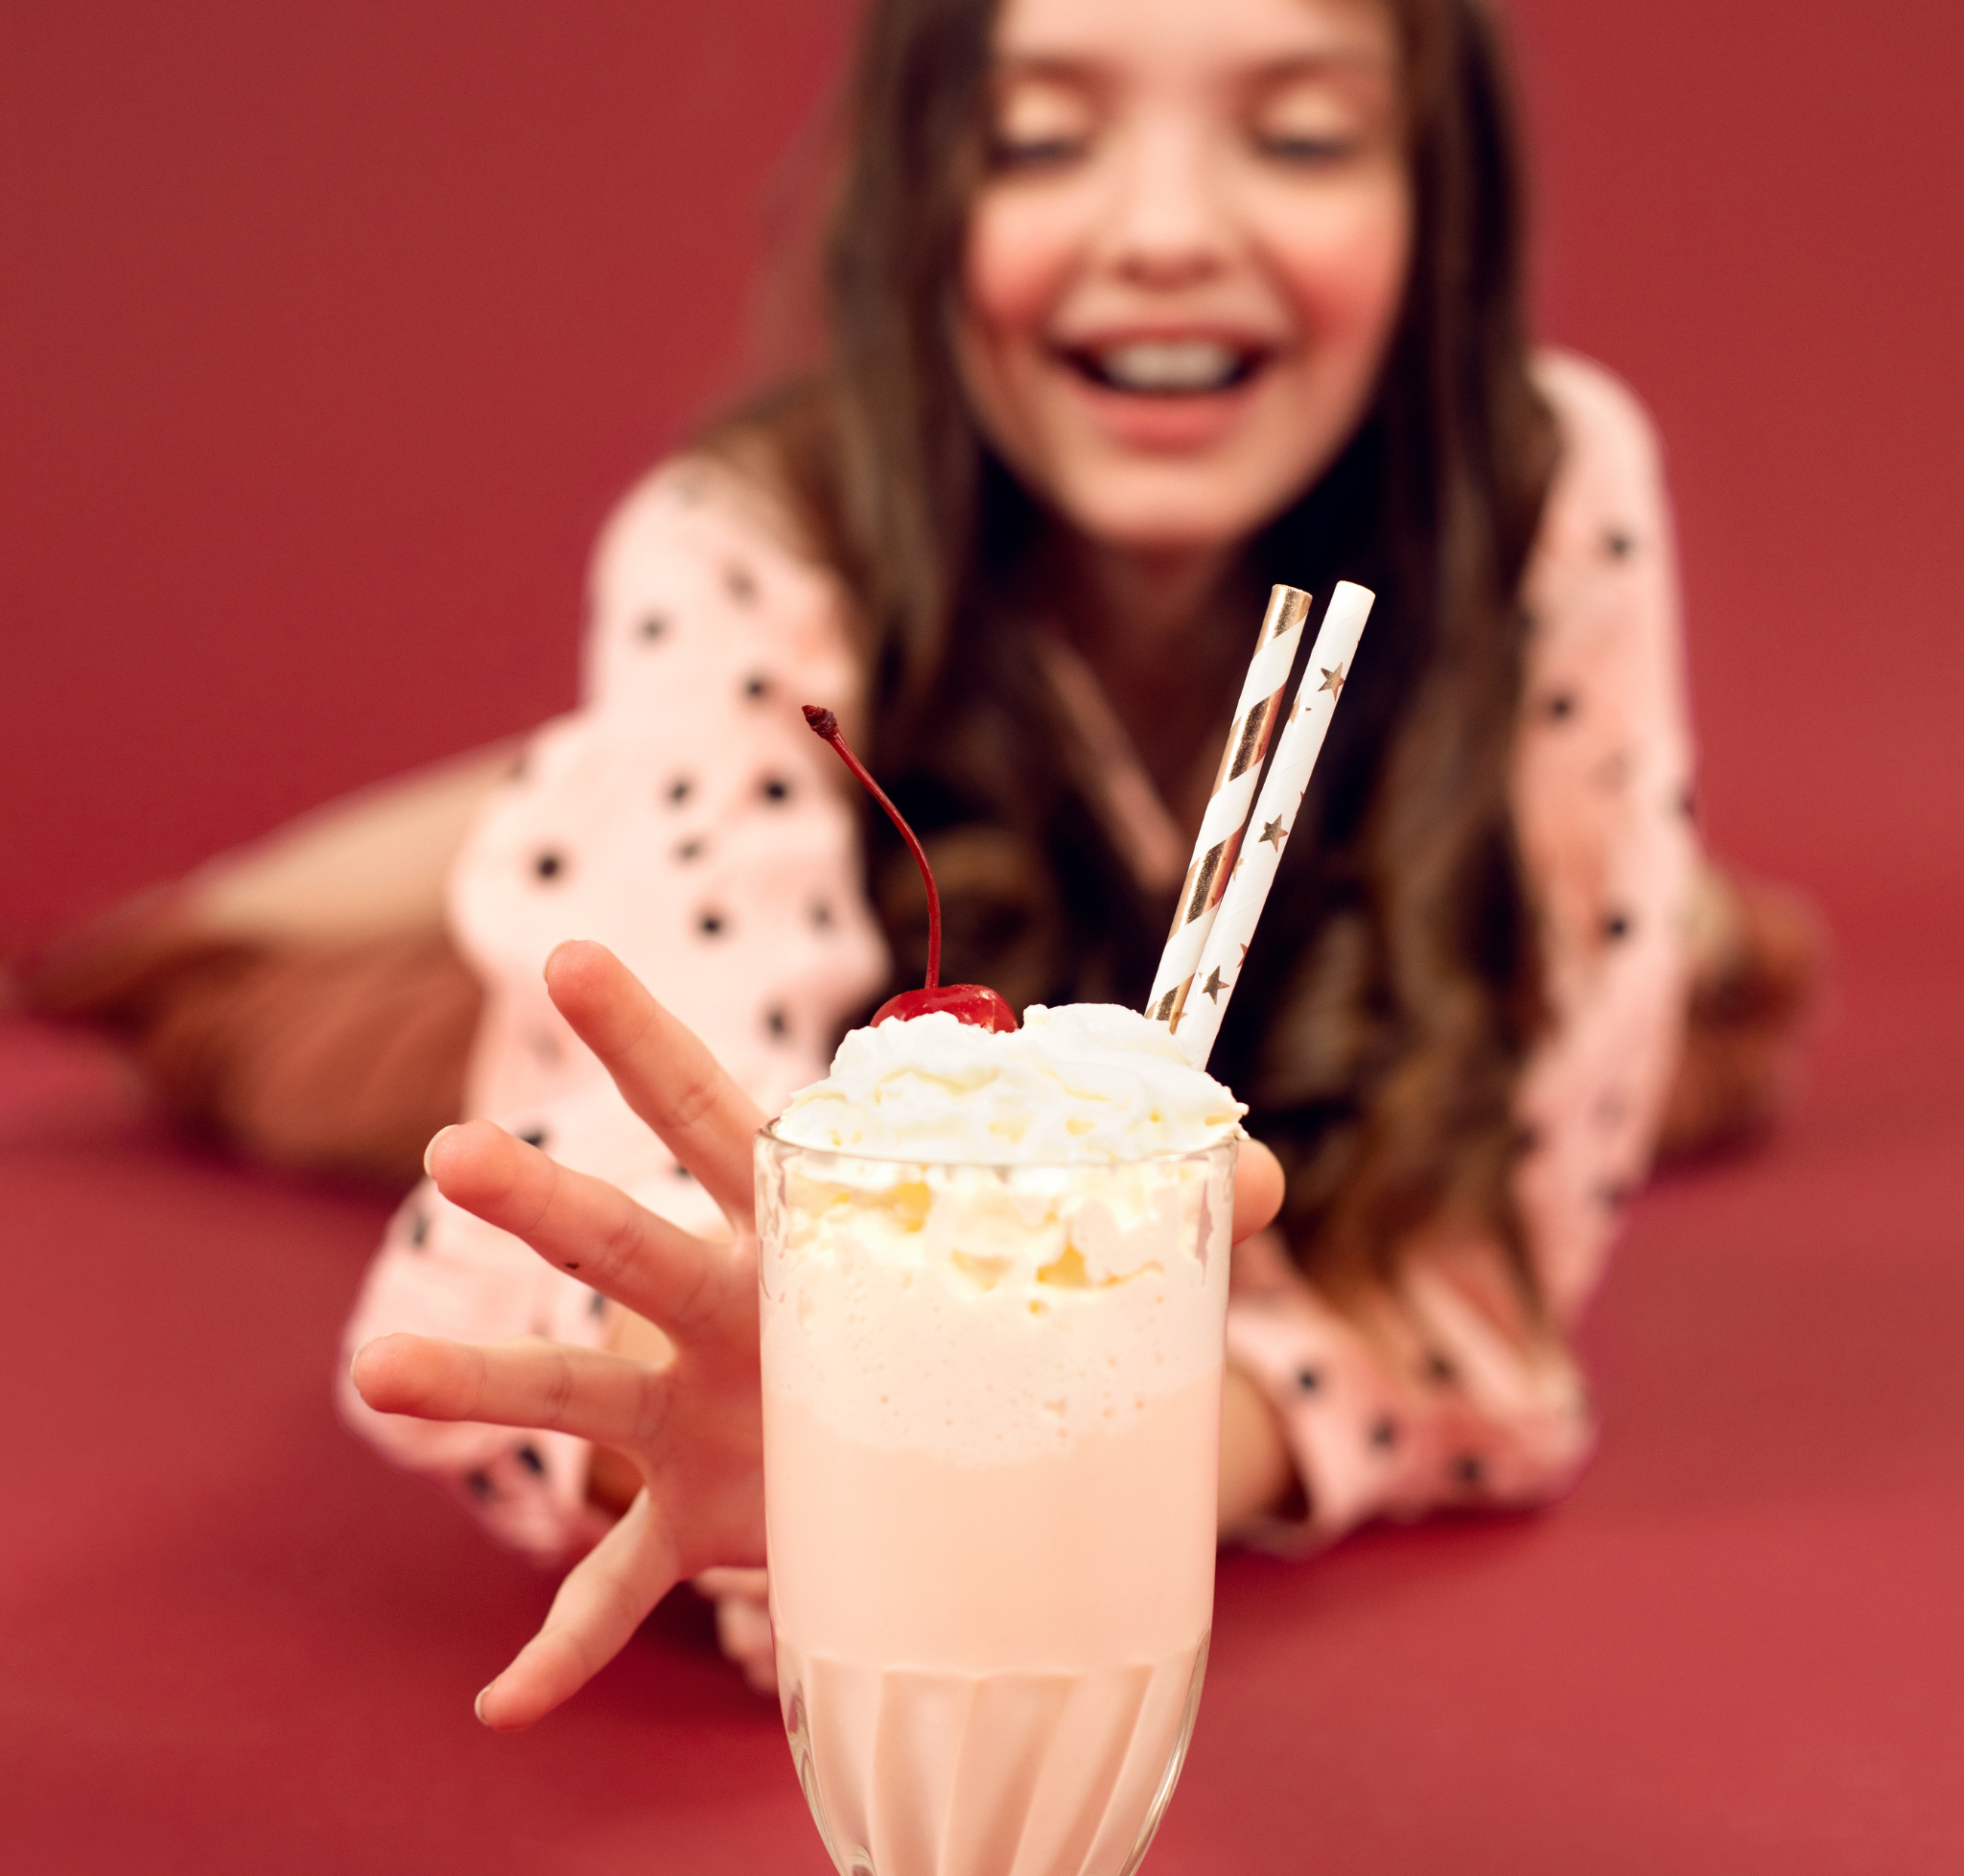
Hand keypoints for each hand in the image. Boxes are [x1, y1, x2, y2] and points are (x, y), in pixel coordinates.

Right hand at [352, 940, 1286, 1729]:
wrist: (938, 1429)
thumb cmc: (971, 1303)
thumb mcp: (1065, 1253)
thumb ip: (1164, 1208)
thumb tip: (1263, 1179)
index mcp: (802, 1226)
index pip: (724, 1113)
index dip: (650, 1037)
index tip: (569, 956)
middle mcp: (725, 1303)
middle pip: (629, 1239)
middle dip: (553, 1198)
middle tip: (454, 1149)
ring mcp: (695, 1412)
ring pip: (579, 1391)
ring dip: (488, 1380)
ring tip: (384, 1371)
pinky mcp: (702, 1519)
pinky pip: (621, 1587)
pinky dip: (569, 1641)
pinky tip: (507, 1705)